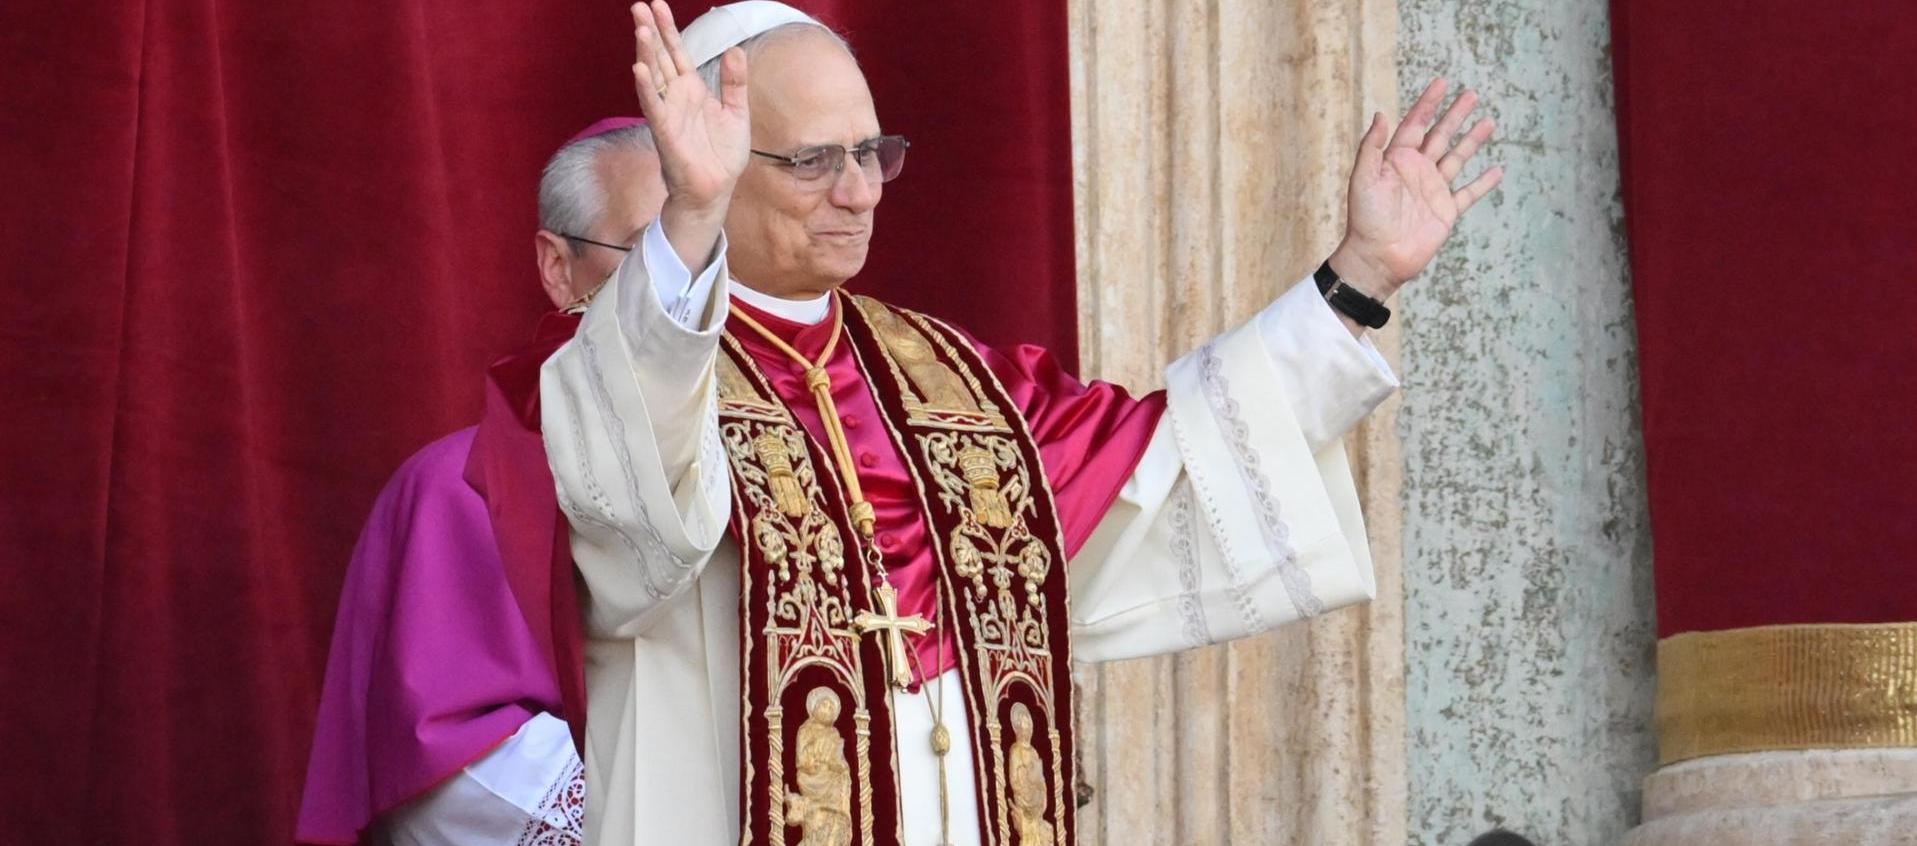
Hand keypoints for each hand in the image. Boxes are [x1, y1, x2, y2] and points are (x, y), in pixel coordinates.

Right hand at [630, 1, 747, 267]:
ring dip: (645, 53)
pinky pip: (654, 107)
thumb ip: (735, 82)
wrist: (717, 190)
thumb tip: (735, 50)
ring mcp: (669, 113)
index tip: (656, 4)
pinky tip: (639, 69)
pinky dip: (646, 89)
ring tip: (639, 29)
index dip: (667, 29)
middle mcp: (676, 97)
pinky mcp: (666, 133)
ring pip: (653, 77)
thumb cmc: (722, 154)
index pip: (677, 52)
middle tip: (638, 6)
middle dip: (650, 32)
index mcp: (692, 90)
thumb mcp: (737, 112)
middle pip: (660, 57)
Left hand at [1331, 78, 1502, 299]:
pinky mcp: (1446, 211)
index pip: (1415, 124)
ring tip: (1489, 122)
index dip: (1428, 103)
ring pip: (1457, 158)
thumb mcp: (1363, 178)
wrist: (1377, 258)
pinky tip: (1497, 170)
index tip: (1442, 82)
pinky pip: (1469, 193)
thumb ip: (1372, 146)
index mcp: (1396, 160)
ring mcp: (1433, 190)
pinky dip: (1483, 183)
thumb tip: (1382, 114)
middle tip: (1472, 94)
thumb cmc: (1365, 219)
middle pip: (1440, 135)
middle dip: (1455, 115)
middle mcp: (1416, 171)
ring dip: (1472, 141)